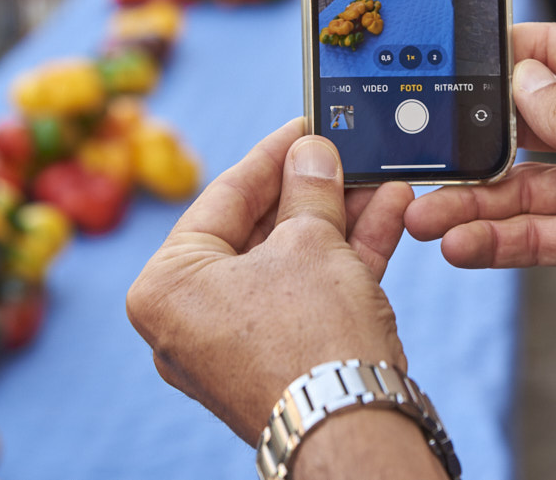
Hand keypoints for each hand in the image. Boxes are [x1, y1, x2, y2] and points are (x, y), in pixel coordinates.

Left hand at [127, 119, 413, 443]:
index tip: (305, 126)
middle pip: (261, 229)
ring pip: (292, 261)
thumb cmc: (311, 338)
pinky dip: (346, 257)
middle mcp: (190, 318)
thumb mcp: (311, 241)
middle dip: (315, 189)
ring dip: (341, 218)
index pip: (224, 197)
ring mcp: (236, 343)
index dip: (273, 154)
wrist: (353, 429)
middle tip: (347, 153)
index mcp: (167, 285)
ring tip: (382, 180)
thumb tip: (312, 151)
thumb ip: (310, 187)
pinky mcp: (280, 360)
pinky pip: (308, 293)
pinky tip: (388, 215)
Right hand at [405, 23, 555, 362]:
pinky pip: (539, 235)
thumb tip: (523, 82)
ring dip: (475, 203)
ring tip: (427, 218)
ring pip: (524, 189)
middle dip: (477, 141)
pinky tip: (463, 246)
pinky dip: (500, 241)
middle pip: (531, 127)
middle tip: (426, 154)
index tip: (458, 58)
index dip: (511, 53)